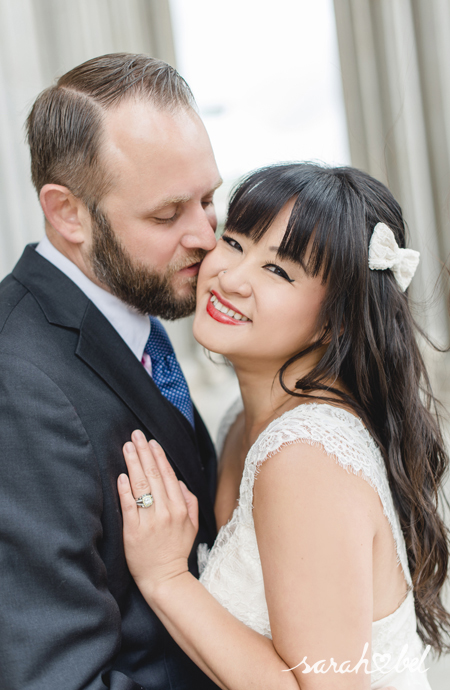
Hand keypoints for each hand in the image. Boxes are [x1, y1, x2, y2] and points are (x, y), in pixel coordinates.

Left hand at [117, 430, 198, 594]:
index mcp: (180, 508)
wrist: (164, 578)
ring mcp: (148, 521)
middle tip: (135, 435)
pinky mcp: (132, 531)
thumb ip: (189, 501)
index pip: (168, 475)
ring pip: (140, 486)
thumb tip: (179, 481)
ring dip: (133, 464)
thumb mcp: (193, 525)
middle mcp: (165, 511)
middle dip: (144, 452)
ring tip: (127, 447)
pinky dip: (124, 489)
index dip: (159, 456)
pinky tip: (121, 475)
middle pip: (153, 475)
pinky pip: (128, 506)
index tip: (151, 442)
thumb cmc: (176, 550)